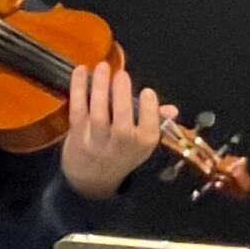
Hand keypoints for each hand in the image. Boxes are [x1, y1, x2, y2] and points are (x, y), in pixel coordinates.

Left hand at [59, 62, 173, 200]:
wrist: (92, 181)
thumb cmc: (120, 152)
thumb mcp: (141, 142)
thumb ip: (155, 121)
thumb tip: (172, 110)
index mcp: (143, 145)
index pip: (149, 128)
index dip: (149, 110)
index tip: (147, 91)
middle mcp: (121, 146)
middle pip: (122, 122)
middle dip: (122, 96)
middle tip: (121, 74)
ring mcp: (97, 142)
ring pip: (99, 115)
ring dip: (99, 89)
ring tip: (102, 67)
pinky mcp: (77, 137)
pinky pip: (77, 111)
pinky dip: (78, 90)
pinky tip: (79, 71)